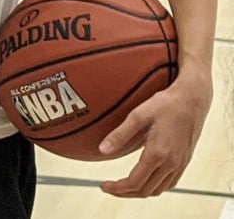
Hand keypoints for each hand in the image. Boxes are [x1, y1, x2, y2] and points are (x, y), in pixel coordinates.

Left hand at [98, 68, 211, 197]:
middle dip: (124, 193)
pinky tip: (145, 179)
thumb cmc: (165, 104)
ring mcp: (179, 164)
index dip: (117, 188)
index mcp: (157, 153)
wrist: (192, 99)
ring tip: (123, 186)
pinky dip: (154, 187)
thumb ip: (120, 134)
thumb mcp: (138, 115)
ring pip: (157, 190)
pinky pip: (169, 184)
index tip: (103, 186)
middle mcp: (170, 163)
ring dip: (139, 192)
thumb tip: (102, 150)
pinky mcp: (184, 162)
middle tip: (109, 187)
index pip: (134, 182)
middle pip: (145, 191)